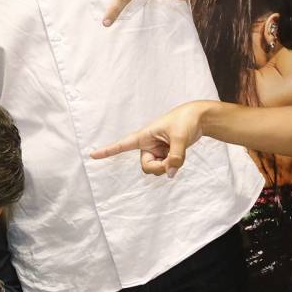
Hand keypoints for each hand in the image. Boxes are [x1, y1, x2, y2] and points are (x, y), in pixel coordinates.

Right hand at [89, 101, 211, 175]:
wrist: (199, 118)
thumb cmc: (186, 121)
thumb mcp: (181, 139)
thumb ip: (176, 158)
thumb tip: (171, 174)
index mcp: (144, 136)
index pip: (123, 145)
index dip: (107, 151)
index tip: (92, 156)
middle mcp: (148, 145)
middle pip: (147, 167)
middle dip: (159, 168)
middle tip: (171, 164)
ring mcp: (156, 151)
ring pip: (157, 169)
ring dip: (168, 166)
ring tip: (178, 153)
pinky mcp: (165, 155)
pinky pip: (166, 167)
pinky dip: (173, 165)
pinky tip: (180, 155)